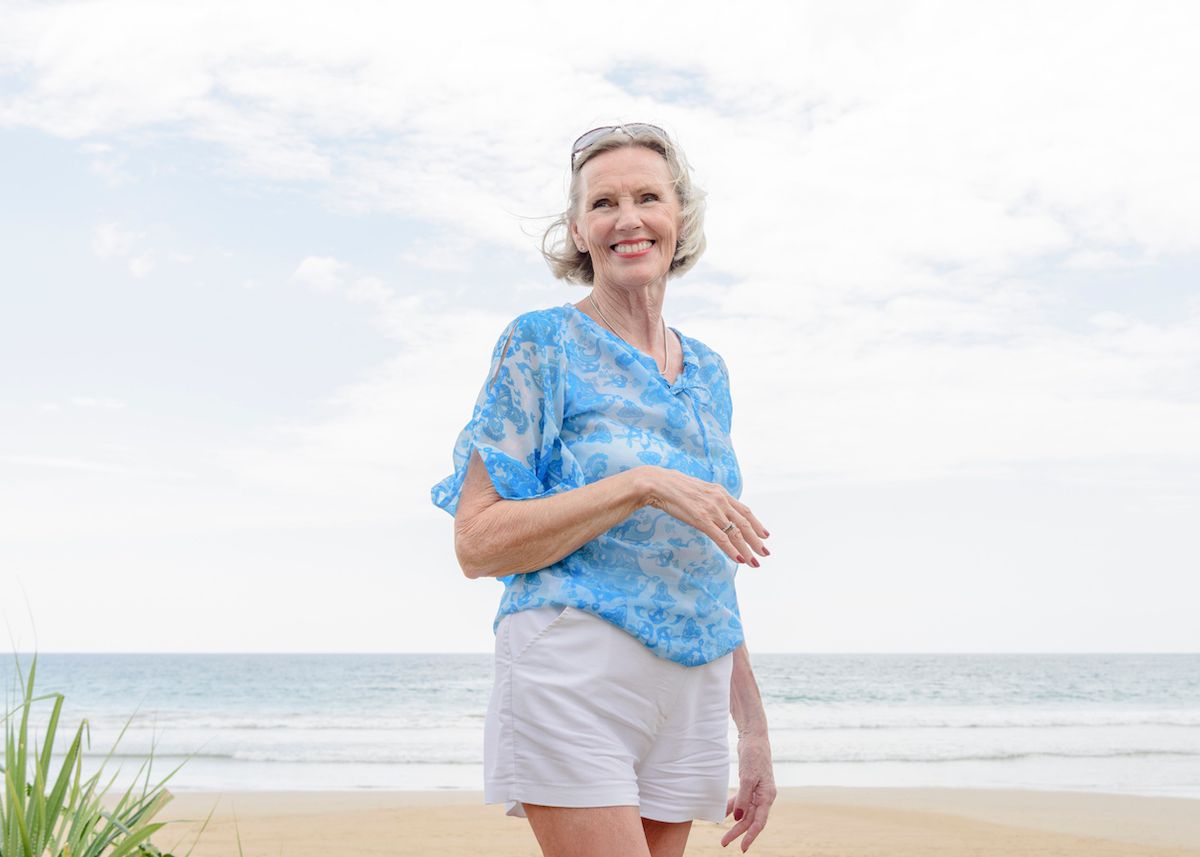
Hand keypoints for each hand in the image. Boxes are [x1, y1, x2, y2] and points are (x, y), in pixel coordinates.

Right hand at [639, 466, 769, 566]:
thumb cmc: (676, 488)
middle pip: (745, 524)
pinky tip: (739, 559)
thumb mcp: (700, 491)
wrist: (661, 483)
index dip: (757, 524)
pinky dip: (732, 550)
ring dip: (747, 549)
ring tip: (754, 562)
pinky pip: (721, 537)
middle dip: (756, 540)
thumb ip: (712, 500)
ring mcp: (712, 510)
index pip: (745, 511)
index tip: (765, 535)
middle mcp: (721, 501)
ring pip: (736, 533)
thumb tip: (717, 510)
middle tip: (765, 553)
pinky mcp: (702, 519)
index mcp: (721, 493)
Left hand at [721, 733, 775, 851]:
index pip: (759, 822)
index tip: (742, 848)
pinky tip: (725, 815)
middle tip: (724, 843)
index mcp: (767, 796)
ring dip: (735, 823)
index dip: (750, 836)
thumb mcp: (747, 778)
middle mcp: (764, 796)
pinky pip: (742, 801)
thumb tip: (738, 818)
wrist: (754, 738)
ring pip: (746, 812)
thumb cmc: (754, 756)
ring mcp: (757, 791)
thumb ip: (743, 798)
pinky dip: (734, 807)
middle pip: (751, 819)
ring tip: (724, 835)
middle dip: (738, 832)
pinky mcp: (750, 785)